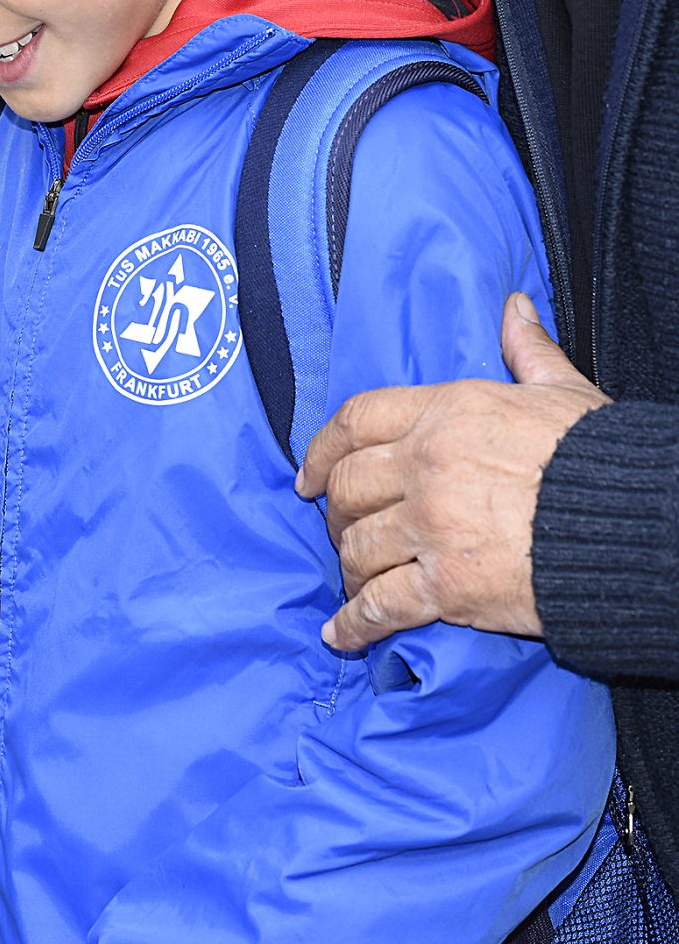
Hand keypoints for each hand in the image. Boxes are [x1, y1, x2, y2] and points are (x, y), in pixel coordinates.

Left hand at [296, 294, 609, 650]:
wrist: (636, 527)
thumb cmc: (603, 459)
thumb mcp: (562, 391)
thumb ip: (528, 350)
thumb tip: (515, 308)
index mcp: (447, 412)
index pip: (356, 420)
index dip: (321, 450)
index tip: (307, 475)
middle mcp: (427, 465)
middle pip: (346, 488)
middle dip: (336, 513)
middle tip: (341, 530)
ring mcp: (432, 527)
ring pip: (357, 548)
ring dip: (349, 569)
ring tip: (355, 581)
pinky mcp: (447, 587)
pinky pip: (380, 607)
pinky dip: (355, 625)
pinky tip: (344, 635)